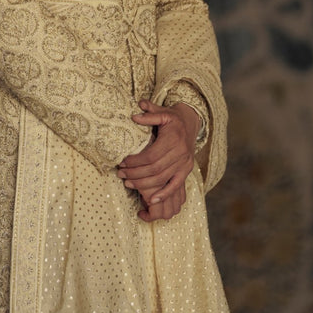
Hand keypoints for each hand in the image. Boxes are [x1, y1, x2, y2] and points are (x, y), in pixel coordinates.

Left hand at [117, 100, 200, 221]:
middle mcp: (180, 153)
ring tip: (128, 184)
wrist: (191, 122)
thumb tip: (134, 116)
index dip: (136, 161)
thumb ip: (149, 113)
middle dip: (136, 174)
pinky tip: (152, 200)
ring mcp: (185, 163)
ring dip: (144, 184)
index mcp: (173, 139)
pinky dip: (164, 194)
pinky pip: (176, 186)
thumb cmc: (173, 118)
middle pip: (155, 169)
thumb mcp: (162, 112)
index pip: (151, 155)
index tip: (123, 162)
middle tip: (121, 174)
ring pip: (162, 179)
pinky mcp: (187, 170)